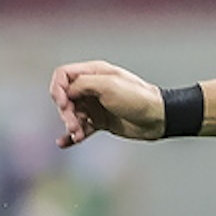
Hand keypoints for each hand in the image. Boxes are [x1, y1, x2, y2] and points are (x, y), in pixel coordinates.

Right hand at [50, 60, 164, 146]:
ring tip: (78, 134)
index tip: (63, 103)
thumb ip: (82, 84)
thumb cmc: (137, 99)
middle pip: (65, 97)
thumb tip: (66, 91)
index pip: (63, 75)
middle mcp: (94, 87)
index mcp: (96, 73)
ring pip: (72, 114)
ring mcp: (97, 105)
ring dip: (70, 125)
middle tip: (73, 124)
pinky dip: (72, 135)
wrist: (158, 118)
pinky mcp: (101, 121)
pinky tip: (64, 143)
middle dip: (65, 111)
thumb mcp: (108, 85)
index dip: (57, 88)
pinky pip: (81, 127)